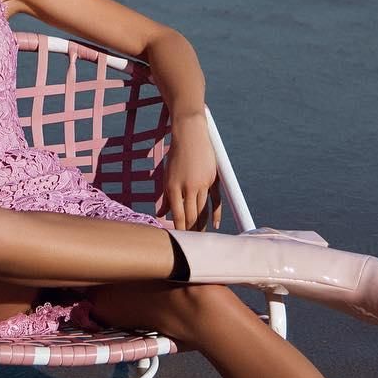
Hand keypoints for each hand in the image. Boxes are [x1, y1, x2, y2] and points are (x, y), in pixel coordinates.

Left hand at [161, 116, 222, 231]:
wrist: (190, 135)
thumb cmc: (176, 156)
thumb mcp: (167, 176)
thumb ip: (165, 197)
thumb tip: (161, 214)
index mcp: (173, 187)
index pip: (177, 214)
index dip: (179, 229)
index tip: (180, 239)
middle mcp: (188, 187)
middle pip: (191, 215)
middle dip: (191, 230)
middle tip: (191, 242)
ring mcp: (202, 184)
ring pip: (203, 210)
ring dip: (201, 224)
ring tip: (200, 236)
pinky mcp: (212, 179)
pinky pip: (215, 201)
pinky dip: (215, 214)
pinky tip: (214, 225)